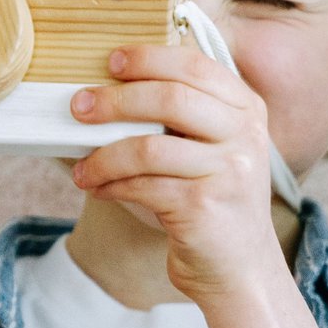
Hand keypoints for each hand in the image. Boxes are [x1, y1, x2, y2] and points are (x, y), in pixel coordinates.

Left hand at [68, 45, 280, 303]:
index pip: (195, 66)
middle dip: (116, 100)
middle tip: (79, 108)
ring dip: (104, 156)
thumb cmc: (214, 202)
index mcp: (247, 110)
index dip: (149, 58)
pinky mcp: (204, 206)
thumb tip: (113, 86)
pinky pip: (142, 185)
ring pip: (149, 147)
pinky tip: (98, 188)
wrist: (239, 269)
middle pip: (171, 98)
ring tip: (82, 167)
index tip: (112, 61)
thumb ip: (187, 115)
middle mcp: (245, 136)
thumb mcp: (216, 149)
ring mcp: (229, 171)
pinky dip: (112, 185)